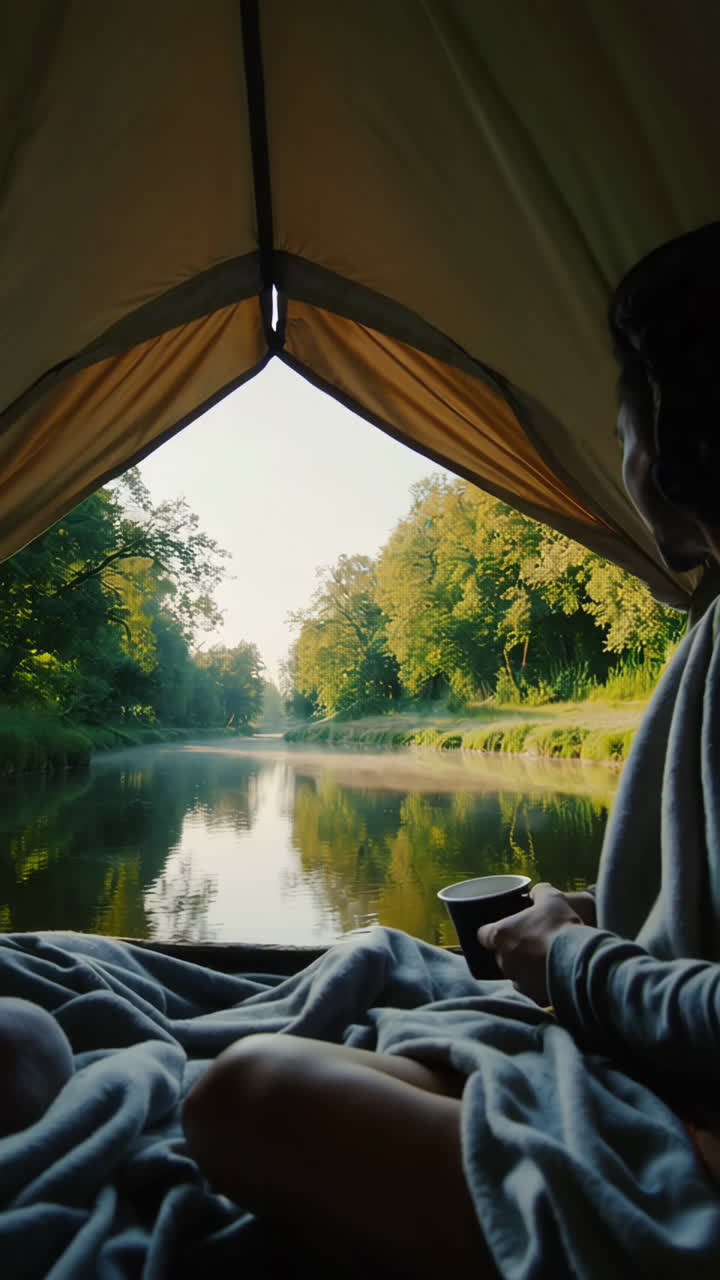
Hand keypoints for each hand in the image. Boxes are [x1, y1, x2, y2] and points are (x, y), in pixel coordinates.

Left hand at [476, 883, 584, 1004]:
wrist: (580, 959)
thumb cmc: (560, 925)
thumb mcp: (552, 898)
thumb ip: (539, 892)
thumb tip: (536, 893)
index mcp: (500, 935)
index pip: (484, 935)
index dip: (493, 932)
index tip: (506, 930)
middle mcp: (503, 960)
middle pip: (500, 955)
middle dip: (512, 950)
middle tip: (531, 943)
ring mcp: (516, 979)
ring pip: (515, 973)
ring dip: (524, 968)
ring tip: (543, 961)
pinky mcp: (532, 995)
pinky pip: (531, 989)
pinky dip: (537, 983)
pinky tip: (551, 975)